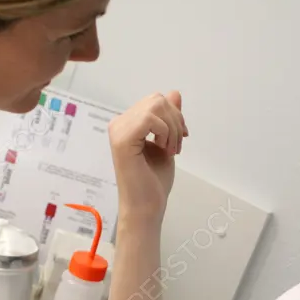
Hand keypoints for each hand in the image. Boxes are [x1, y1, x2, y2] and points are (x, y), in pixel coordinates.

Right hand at [108, 90, 187, 222]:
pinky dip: (165, 132)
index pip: (155, 101)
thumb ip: (169, 118)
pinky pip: (150, 119)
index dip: (174, 116)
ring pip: (156, 106)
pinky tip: (163, 149)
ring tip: (171, 149)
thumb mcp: (167, 142)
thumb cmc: (153, 182)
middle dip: (175, 120)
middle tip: (176, 146)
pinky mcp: (122, 140)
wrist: (146, 207)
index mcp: (127, 124)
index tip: (181, 138)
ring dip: (172, 129)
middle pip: (157, 99)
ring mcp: (118, 130)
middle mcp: (119, 124)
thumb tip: (174, 92)